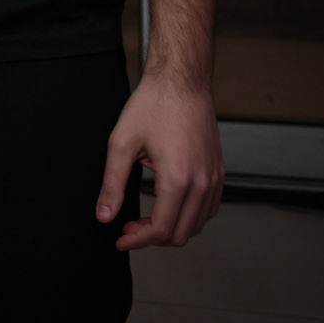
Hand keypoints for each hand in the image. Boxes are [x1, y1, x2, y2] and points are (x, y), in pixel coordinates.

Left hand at [96, 73, 223, 249]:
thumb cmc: (152, 105)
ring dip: (172, 228)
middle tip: (129, 225)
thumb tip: (104, 217)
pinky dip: (190, 216)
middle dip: (152, 238)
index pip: (161, 230)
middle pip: (180, 234)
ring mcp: (214, 178)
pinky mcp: (219, 171)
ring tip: (147, 216)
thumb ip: (112, 184)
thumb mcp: (122, 143)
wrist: (181, 81)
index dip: (138, 241)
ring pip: (197, 225)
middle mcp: (202, 183)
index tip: (120, 239)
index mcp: (177, 179)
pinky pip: (209, 209)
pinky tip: (169, 204)